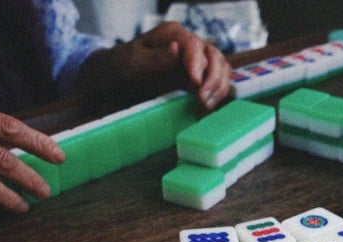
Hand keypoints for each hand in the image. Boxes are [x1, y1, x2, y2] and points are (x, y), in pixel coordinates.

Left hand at [81, 21, 230, 109]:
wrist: (121, 77)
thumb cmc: (124, 66)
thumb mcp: (133, 62)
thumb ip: (155, 58)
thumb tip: (177, 50)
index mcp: (172, 34)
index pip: (193, 44)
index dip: (197, 63)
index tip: (194, 83)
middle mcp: (188, 43)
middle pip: (214, 56)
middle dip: (212, 79)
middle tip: (202, 99)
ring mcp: (197, 58)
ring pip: (221, 68)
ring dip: (218, 87)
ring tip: (205, 105)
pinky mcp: (200, 74)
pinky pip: (218, 80)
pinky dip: (217, 93)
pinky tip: (207, 106)